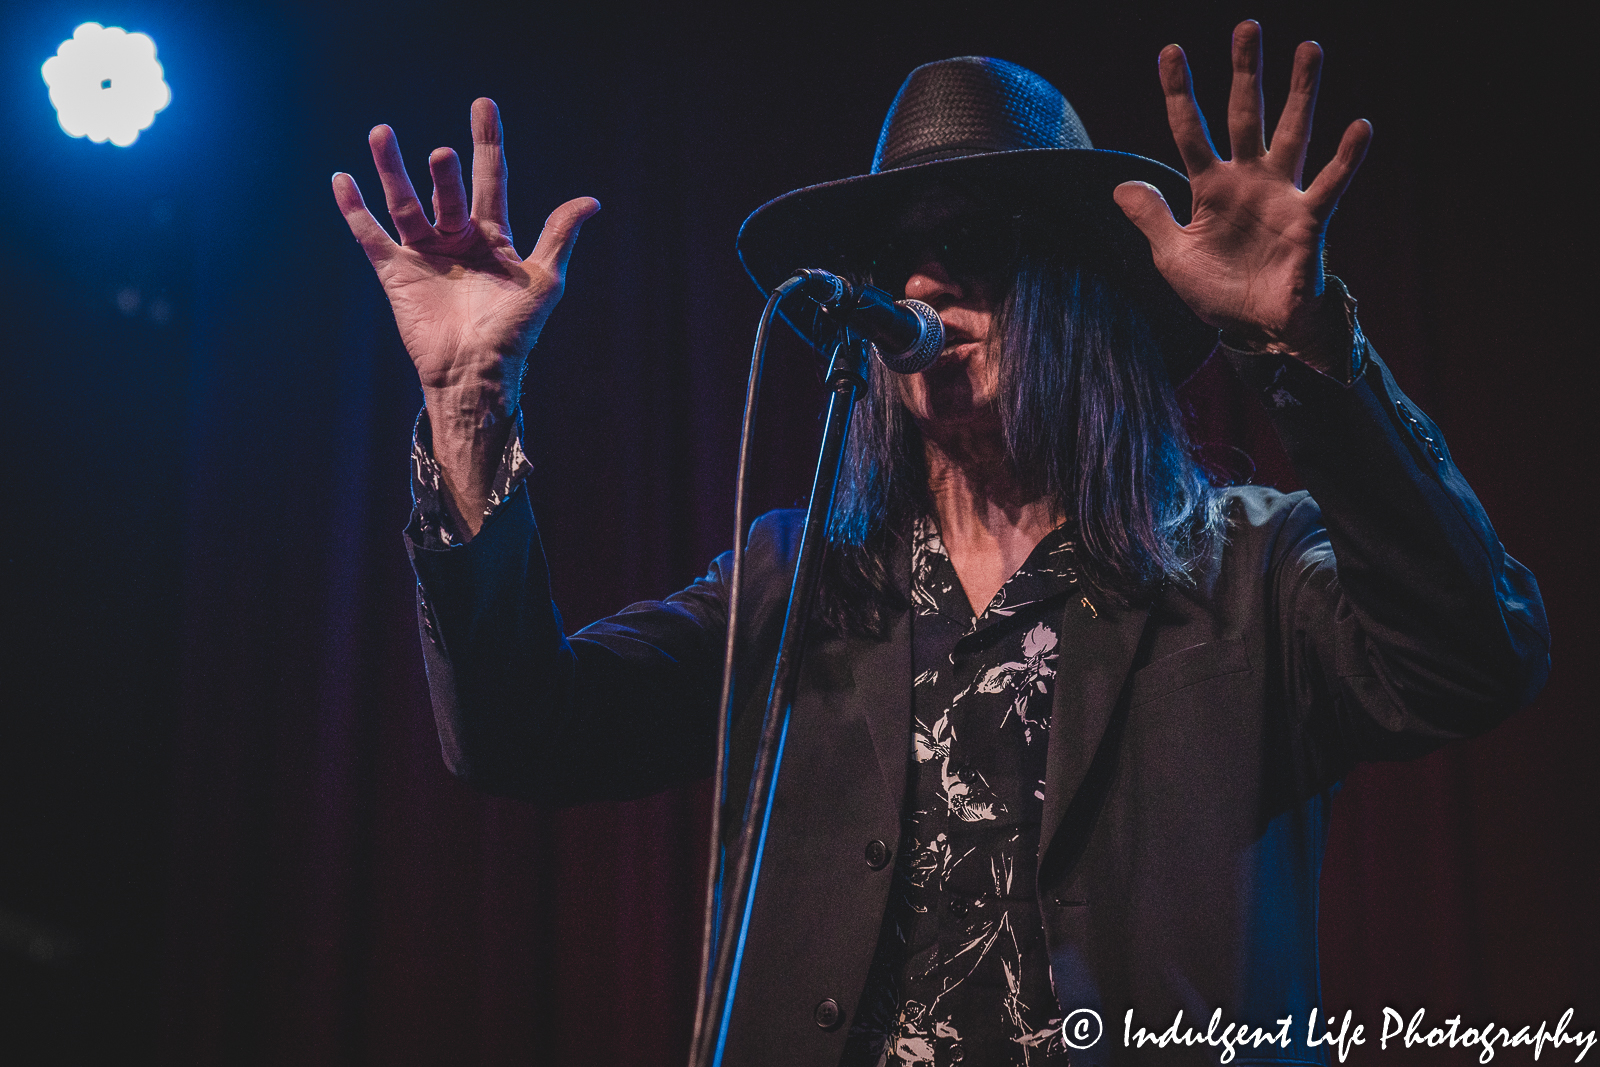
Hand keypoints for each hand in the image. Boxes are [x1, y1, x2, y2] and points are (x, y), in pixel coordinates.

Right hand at [332, 98, 598, 535]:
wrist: (476, 373)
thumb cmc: (515, 333)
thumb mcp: (543, 280)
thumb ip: (559, 236)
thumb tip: (591, 200)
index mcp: (493, 238)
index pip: (491, 178)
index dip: (488, 142)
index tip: (483, 104)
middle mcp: (457, 240)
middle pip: (449, 192)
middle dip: (446, 173)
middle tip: (444, 156)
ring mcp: (425, 255)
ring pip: (406, 203)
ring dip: (392, 170)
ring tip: (381, 133)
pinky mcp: (395, 274)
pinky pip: (370, 236)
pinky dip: (354, 209)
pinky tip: (342, 179)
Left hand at [1113, 21, 1370, 362]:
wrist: (1255, 331)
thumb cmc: (1217, 292)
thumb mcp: (1171, 257)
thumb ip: (1151, 218)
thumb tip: (1119, 186)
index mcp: (1209, 187)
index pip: (1189, 130)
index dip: (1178, 93)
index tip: (1169, 51)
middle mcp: (1247, 180)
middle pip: (1244, 115)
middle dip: (1245, 72)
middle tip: (1247, 27)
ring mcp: (1281, 195)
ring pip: (1291, 133)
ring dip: (1301, 92)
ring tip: (1309, 48)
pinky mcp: (1309, 221)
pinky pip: (1330, 184)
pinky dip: (1346, 158)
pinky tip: (1360, 126)